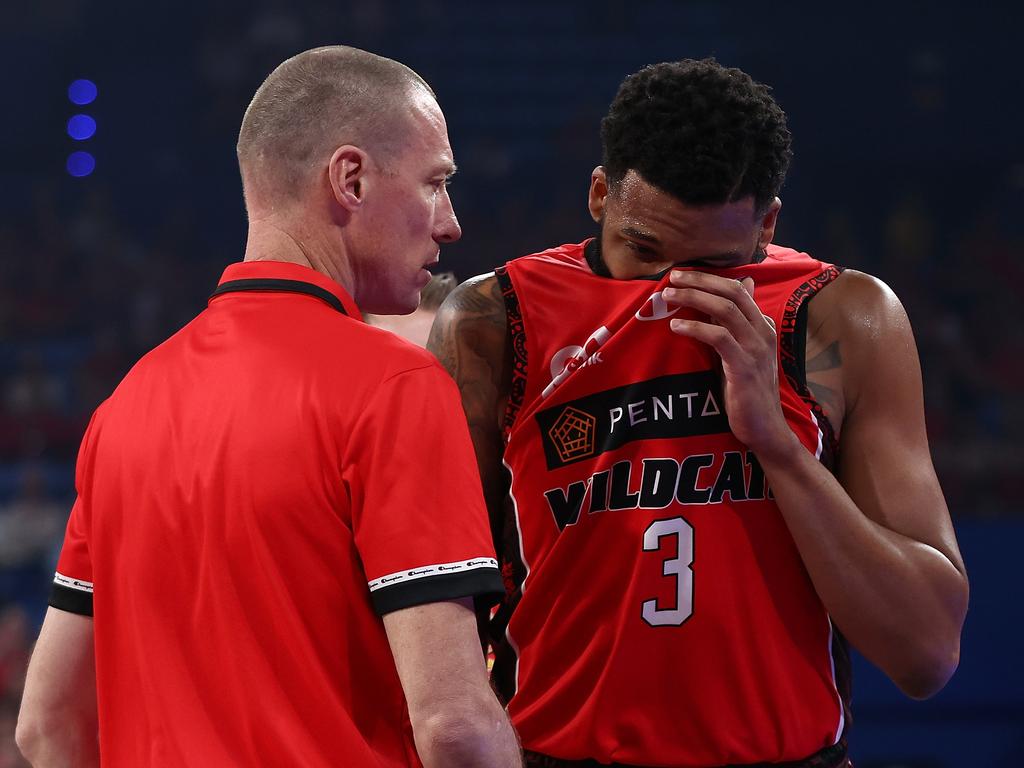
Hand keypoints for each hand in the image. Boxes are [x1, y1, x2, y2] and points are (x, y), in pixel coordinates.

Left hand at [663, 270, 797, 458]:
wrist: (765, 429)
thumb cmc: (746, 391)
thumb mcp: (740, 353)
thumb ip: (734, 325)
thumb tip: (735, 291)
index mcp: (762, 326)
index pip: (737, 290)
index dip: (710, 278)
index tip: (683, 274)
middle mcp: (763, 333)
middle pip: (732, 293)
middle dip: (700, 281)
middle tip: (673, 277)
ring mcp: (756, 349)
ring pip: (725, 310)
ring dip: (694, 298)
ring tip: (669, 297)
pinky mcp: (744, 368)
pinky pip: (720, 338)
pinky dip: (696, 328)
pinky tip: (676, 326)